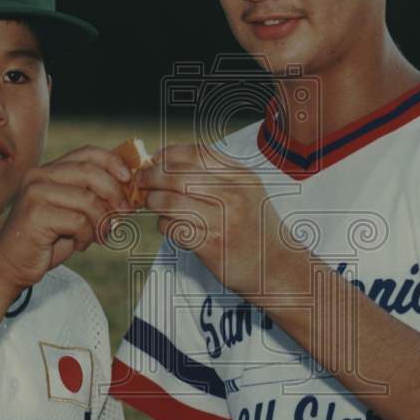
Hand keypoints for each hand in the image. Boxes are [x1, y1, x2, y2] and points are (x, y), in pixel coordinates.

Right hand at [0, 145, 131, 292]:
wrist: (10, 266)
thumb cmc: (45, 240)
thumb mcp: (73, 212)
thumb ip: (92, 195)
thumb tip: (127, 186)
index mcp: (48, 171)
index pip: (87, 153)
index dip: (113, 162)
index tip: (129, 179)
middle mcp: (39, 176)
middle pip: (91, 172)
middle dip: (115, 194)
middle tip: (124, 214)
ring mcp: (35, 193)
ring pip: (88, 199)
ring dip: (101, 222)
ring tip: (98, 236)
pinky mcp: (35, 214)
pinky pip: (78, 221)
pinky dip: (86, 236)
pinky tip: (79, 244)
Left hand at [138, 143, 296, 294]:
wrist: (277, 266)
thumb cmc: (256, 226)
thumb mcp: (248, 190)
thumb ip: (217, 172)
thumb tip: (172, 159)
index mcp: (241, 176)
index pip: (196, 154)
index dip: (168, 154)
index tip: (155, 159)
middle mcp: (233, 195)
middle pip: (178, 175)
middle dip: (152, 176)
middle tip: (142, 181)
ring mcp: (223, 221)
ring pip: (170, 202)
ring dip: (153, 201)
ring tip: (151, 203)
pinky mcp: (212, 246)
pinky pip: (174, 228)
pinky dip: (164, 225)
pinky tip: (168, 225)